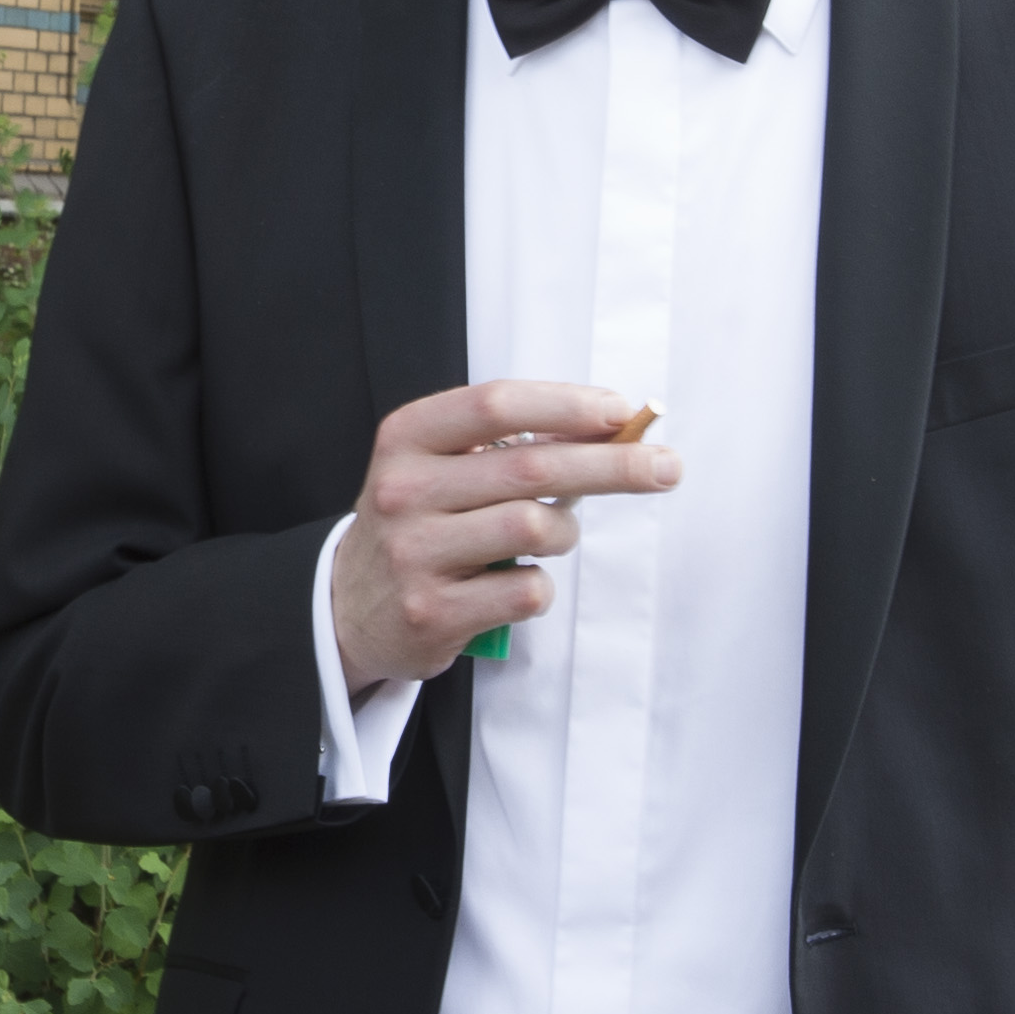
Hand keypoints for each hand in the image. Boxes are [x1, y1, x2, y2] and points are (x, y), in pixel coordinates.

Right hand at [327, 381, 677, 690]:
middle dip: (614, 463)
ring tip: (555, 534)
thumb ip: (510, 446)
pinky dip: (542, 585)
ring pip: (535, 527)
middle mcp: (403, 490)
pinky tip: (517, 582)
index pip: (496, 402)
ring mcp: (414, 553)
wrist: (348, 606)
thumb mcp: (441, 468)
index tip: (621, 411)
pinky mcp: (433, 612)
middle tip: (667, 466)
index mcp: (407, 438)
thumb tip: (612, 430)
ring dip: (566, 530)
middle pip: (531, 465)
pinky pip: (527, 590)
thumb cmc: (420, 524)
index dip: (567, 403)